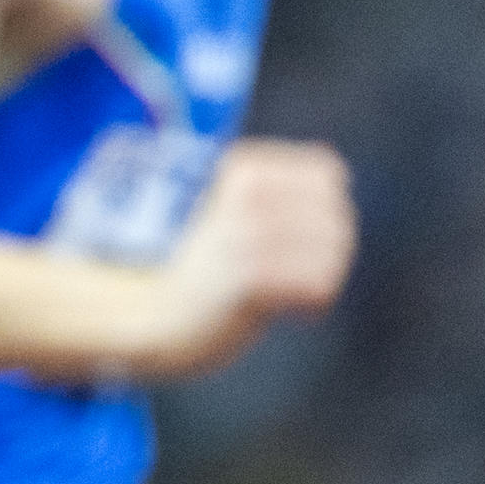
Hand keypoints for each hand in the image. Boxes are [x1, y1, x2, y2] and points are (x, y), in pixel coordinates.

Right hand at [132, 138, 355, 376]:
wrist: (145, 313)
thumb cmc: (189, 267)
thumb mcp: (223, 210)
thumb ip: (270, 196)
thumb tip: (339, 183)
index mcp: (242, 171)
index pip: (325, 175)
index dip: (326, 207)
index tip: (305, 233)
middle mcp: (248, 197)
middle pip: (335, 216)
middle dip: (331, 247)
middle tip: (305, 271)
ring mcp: (249, 235)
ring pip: (333, 250)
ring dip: (325, 275)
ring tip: (300, 292)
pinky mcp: (252, 276)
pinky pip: (319, 282)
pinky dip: (315, 302)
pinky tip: (296, 312)